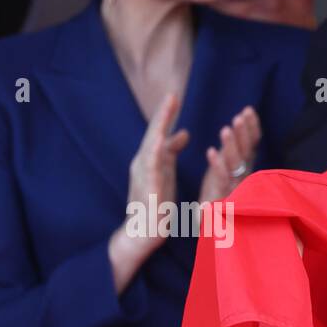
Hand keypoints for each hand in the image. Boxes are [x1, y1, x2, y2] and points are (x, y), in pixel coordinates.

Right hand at [109, 93, 188, 292]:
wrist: (143, 232)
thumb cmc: (157, 204)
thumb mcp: (168, 173)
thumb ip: (173, 153)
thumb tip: (183, 133)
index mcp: (151, 159)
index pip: (159, 132)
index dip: (166, 115)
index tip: (175, 97)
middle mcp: (144, 162)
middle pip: (154, 132)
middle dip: (163, 113)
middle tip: (172, 94)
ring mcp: (143, 173)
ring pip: (151, 143)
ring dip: (159, 125)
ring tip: (168, 107)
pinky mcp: (147, 186)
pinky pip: (151, 165)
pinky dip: (155, 150)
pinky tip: (160, 138)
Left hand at [199, 106, 260, 202]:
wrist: (211, 226)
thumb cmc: (217, 194)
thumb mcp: (225, 169)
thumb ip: (232, 150)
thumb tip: (237, 126)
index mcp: (244, 168)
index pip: (252, 145)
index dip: (252, 128)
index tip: (249, 110)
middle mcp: (243, 177)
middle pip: (246, 152)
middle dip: (243, 134)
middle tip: (240, 116)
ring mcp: (234, 188)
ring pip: (235, 164)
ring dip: (231, 146)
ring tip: (225, 129)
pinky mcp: (221, 198)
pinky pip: (221, 180)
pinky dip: (217, 166)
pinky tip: (211, 151)